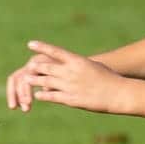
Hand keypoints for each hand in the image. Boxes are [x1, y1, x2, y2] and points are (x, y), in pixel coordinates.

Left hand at [12, 40, 129, 114]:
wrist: (118, 93)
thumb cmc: (108, 78)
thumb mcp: (93, 66)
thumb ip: (78, 64)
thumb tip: (69, 62)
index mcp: (77, 61)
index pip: (55, 51)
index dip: (42, 47)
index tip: (30, 44)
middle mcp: (71, 72)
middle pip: (47, 67)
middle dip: (36, 67)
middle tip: (28, 66)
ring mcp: (70, 86)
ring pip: (46, 82)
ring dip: (34, 81)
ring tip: (27, 80)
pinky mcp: (71, 99)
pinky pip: (52, 96)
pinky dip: (43, 95)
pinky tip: (37, 95)